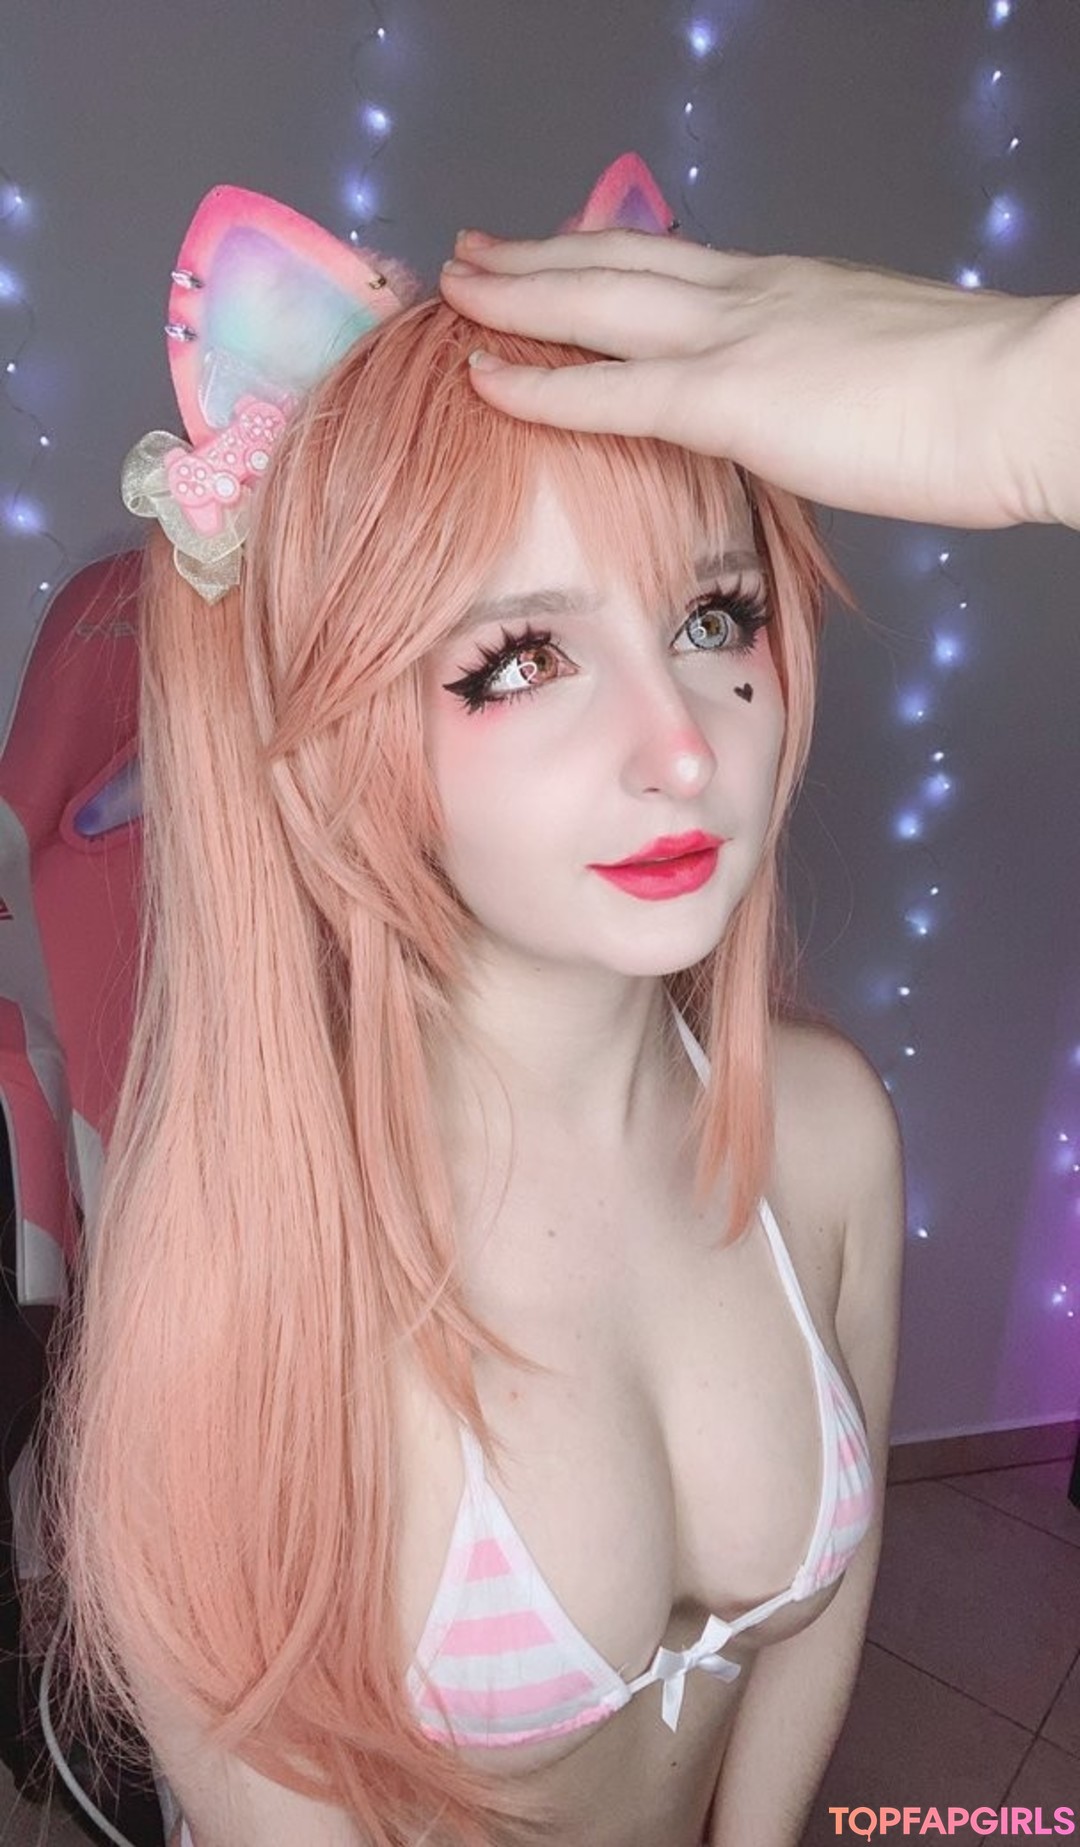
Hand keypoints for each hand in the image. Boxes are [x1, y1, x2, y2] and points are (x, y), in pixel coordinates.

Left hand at [440, 229, 1079, 530]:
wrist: (1019, 397)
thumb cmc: (975, 402)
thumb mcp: (883, 374)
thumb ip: (824, 386)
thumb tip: (804, 418)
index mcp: (790, 288)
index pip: (674, 264)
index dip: (603, 259)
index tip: (557, 258)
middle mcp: (751, 294)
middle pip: (616, 260)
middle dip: (536, 256)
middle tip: (473, 251)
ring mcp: (735, 337)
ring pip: (595, 301)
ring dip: (515, 293)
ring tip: (453, 287)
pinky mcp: (730, 396)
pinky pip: (609, 389)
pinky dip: (537, 383)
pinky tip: (481, 375)